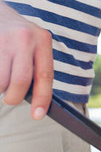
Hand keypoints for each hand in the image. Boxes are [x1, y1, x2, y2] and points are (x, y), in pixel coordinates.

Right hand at [0, 1, 52, 119]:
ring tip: (1, 81)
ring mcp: (2, 39)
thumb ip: (35, 65)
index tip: (38, 116)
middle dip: (13, 97)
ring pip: (0, 82)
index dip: (42, 98)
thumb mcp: (32, 43)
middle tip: (10, 98)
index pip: (45, 75)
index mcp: (42, 39)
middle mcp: (24, 37)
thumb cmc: (16, 35)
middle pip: (20, 81)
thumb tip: (37, 101)